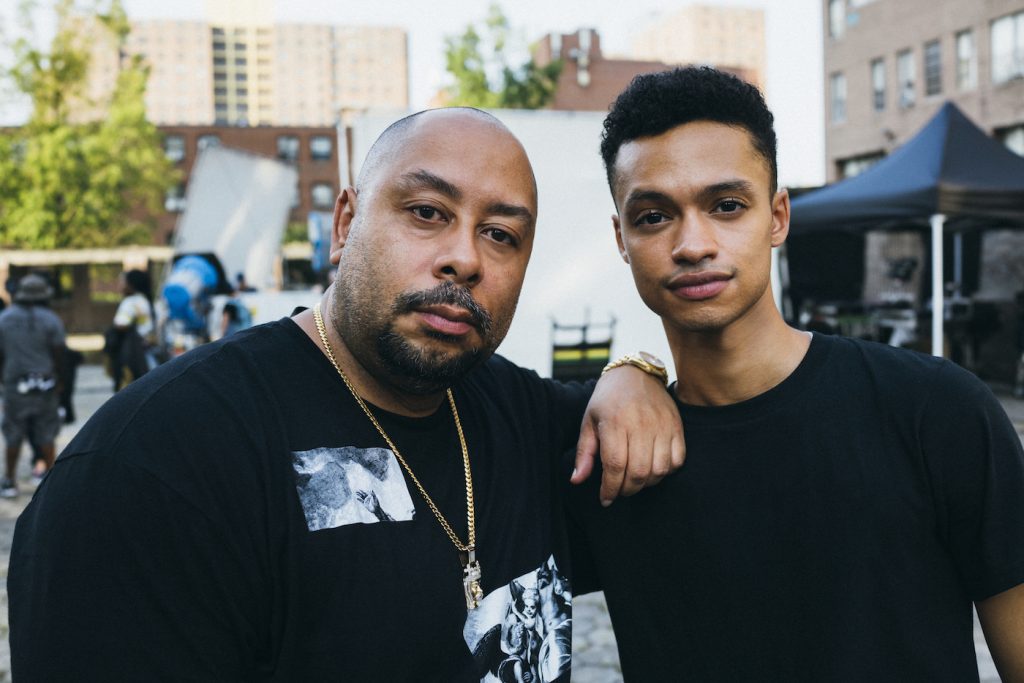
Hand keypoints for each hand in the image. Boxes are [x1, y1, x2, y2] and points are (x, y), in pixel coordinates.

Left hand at [572, 365, 684, 504]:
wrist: (635, 374)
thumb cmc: (608, 400)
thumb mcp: (589, 422)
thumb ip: (584, 453)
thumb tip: (576, 480)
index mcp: (616, 422)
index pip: (615, 466)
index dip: (610, 488)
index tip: (605, 499)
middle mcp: (641, 423)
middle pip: (638, 472)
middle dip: (627, 490)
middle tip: (619, 492)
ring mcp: (662, 425)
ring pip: (659, 469)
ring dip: (647, 483)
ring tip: (634, 481)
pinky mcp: (677, 426)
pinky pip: (678, 460)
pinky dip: (666, 471)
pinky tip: (652, 469)